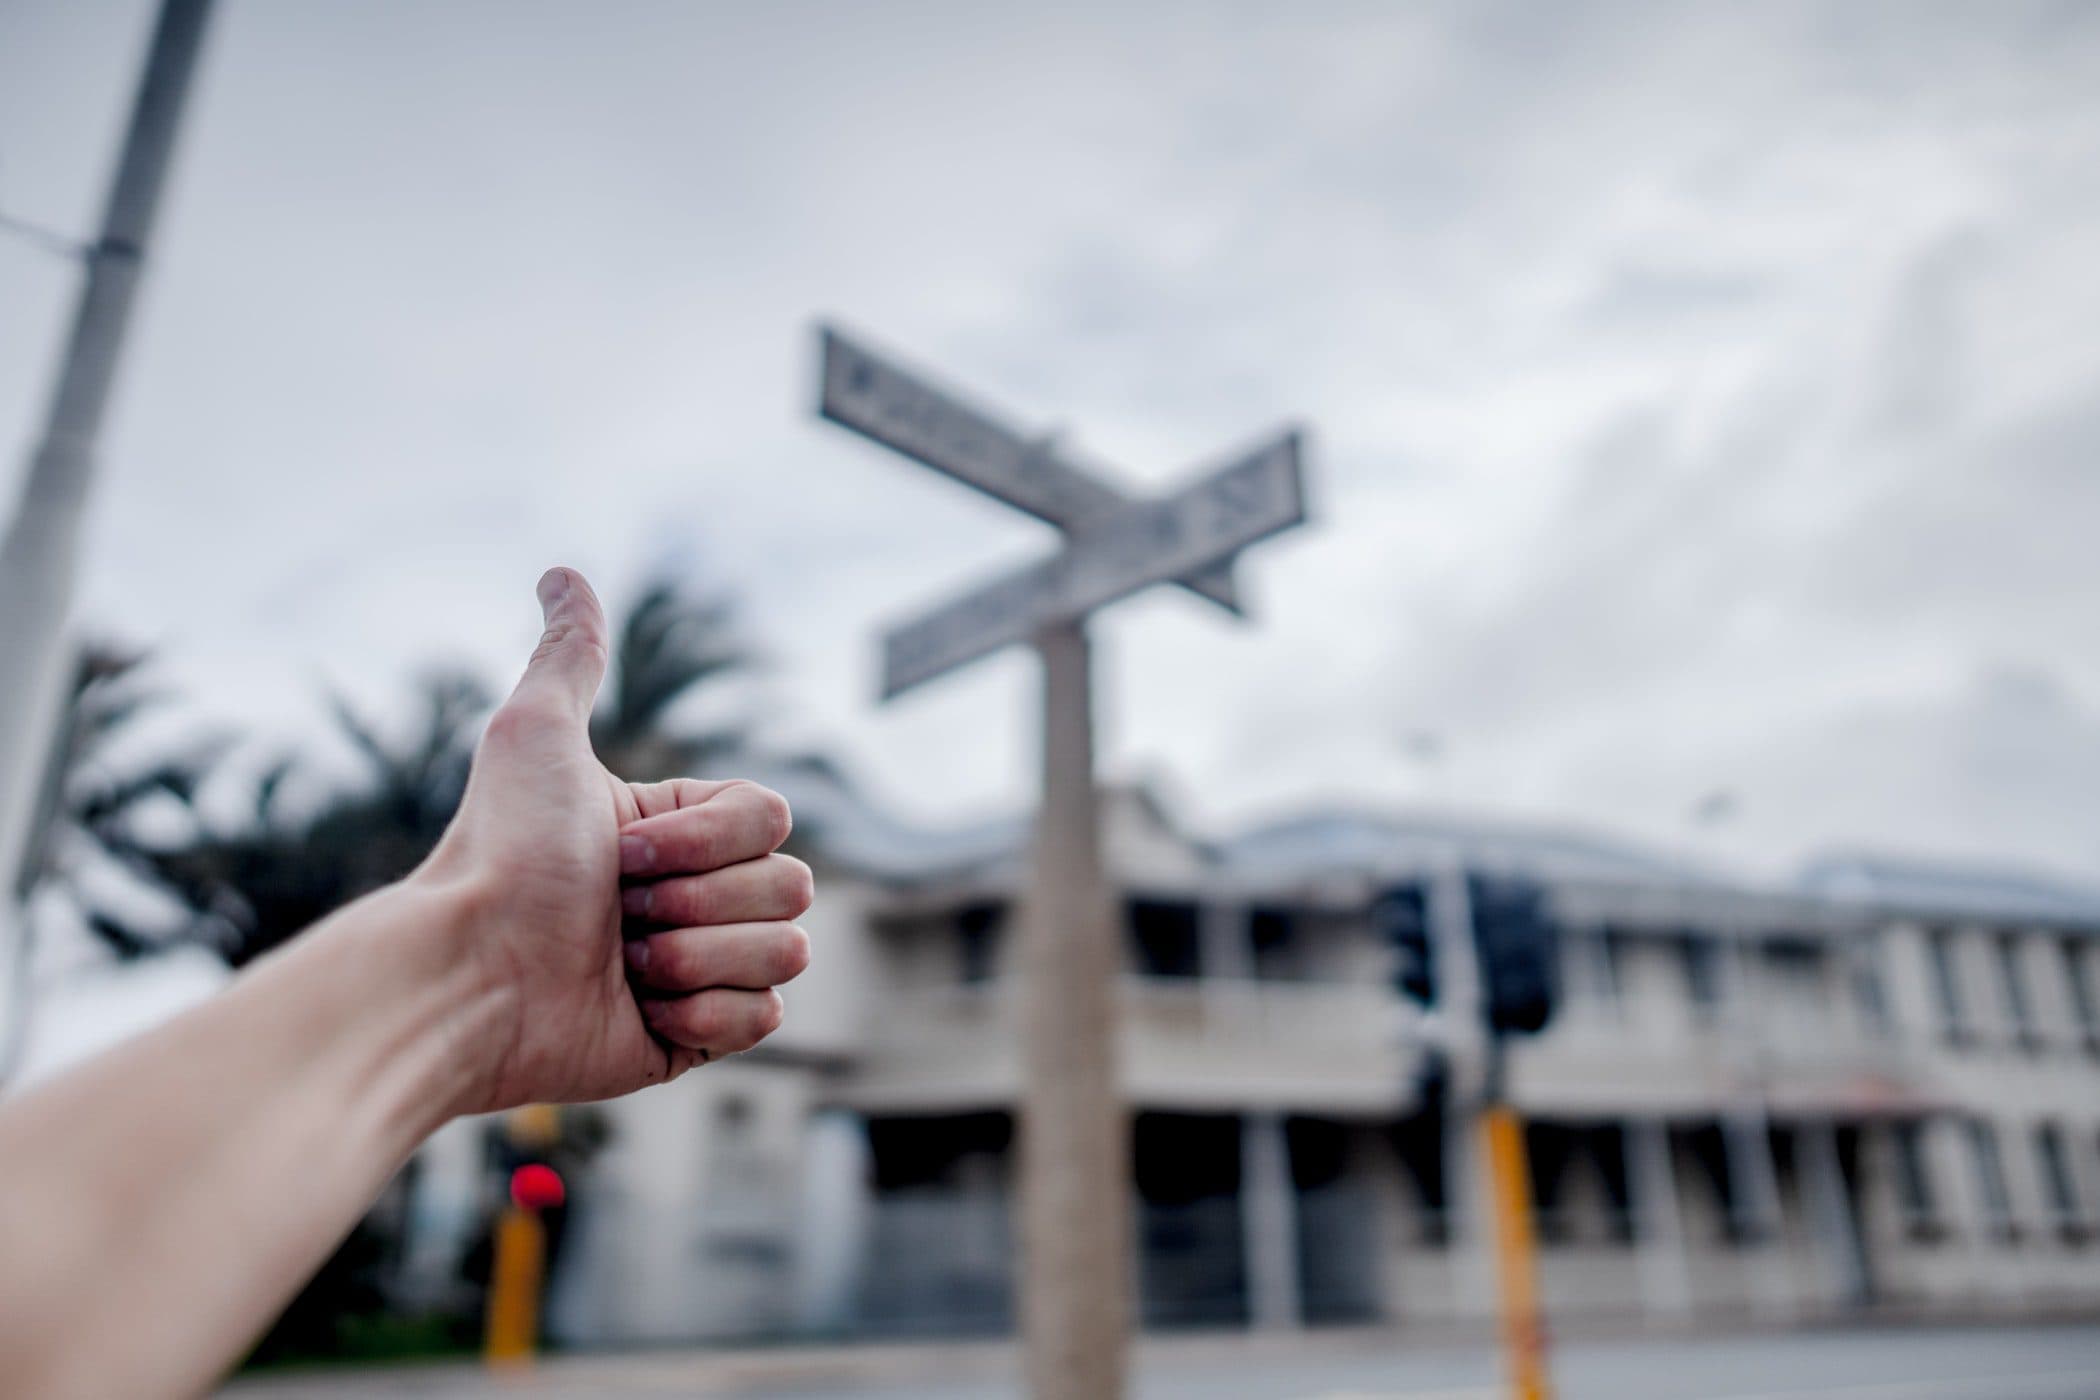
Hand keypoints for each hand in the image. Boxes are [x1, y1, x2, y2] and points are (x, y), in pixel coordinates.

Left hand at [416, 567, 811, 1112]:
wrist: (469, 979)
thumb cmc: (500, 856)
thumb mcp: (535, 736)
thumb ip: (570, 657)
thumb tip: (563, 571)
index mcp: (675, 829)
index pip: (773, 819)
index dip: (706, 840)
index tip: (621, 851)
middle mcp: (694, 894)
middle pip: (793, 886)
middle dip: (699, 902)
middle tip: (617, 913)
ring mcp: (701, 968)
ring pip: (787, 953)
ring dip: (697, 958)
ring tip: (621, 965)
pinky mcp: (696, 1038)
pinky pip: (765, 1018)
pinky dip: (703, 1014)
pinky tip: (637, 1009)